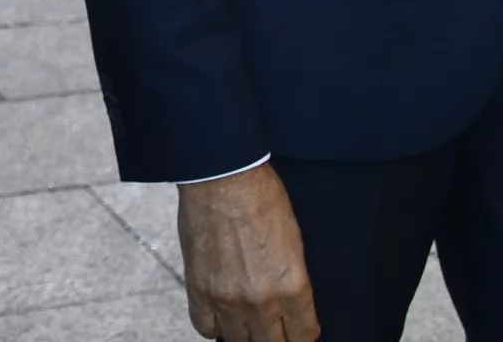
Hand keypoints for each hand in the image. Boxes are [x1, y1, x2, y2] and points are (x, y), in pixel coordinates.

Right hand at [177, 164, 318, 341]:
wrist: (223, 177)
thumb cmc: (261, 197)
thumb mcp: (294, 242)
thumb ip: (291, 281)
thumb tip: (288, 306)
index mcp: (293, 287)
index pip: (303, 336)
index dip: (301, 334)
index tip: (296, 329)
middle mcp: (261, 300)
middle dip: (275, 336)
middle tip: (272, 326)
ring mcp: (227, 298)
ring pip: (239, 340)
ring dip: (244, 332)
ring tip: (246, 319)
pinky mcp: (199, 289)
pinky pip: (205, 326)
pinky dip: (213, 323)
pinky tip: (220, 311)